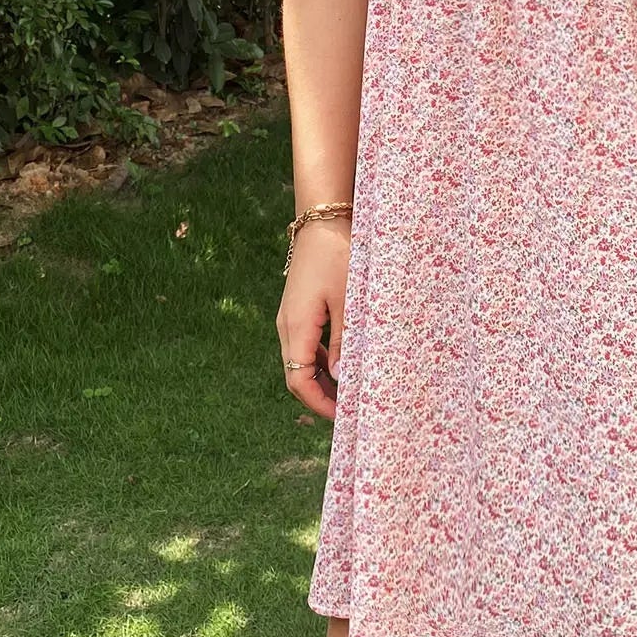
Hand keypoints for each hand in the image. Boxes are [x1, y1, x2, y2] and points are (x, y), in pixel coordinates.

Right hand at [276, 219, 350, 422]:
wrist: (323, 220)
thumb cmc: (339, 256)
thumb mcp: (348, 300)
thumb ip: (344, 340)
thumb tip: (339, 377)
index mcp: (296, 327)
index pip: (298, 380)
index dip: (319, 403)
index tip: (344, 415)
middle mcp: (287, 326)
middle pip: (296, 374)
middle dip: (320, 395)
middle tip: (350, 409)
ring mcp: (290, 317)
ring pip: (300, 359)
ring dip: (320, 378)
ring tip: (348, 390)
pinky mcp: (298, 308)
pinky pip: (304, 343)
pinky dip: (320, 359)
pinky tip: (341, 361)